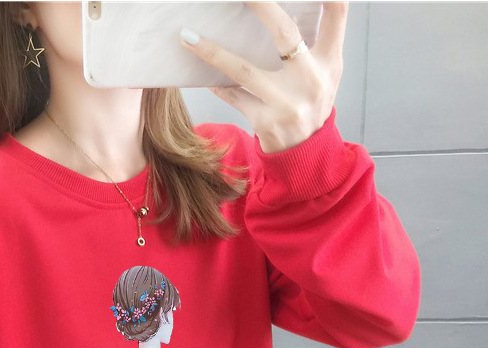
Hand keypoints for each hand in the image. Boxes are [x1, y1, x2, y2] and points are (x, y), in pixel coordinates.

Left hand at [180, 2, 346, 151]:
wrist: (305, 153)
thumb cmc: (310, 102)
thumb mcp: (327, 71)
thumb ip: (318, 39)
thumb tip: (285, 8)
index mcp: (329, 61)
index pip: (337, 13)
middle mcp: (310, 79)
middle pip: (285, 32)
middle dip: (261, 6)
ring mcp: (286, 102)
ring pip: (244, 70)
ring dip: (213, 52)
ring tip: (188, 37)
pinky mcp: (265, 121)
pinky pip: (233, 96)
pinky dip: (216, 84)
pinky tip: (199, 71)